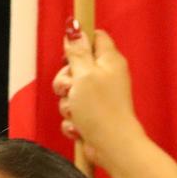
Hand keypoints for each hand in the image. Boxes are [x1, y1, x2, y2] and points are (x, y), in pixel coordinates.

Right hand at [54, 27, 145, 170]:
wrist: (112, 147)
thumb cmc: (102, 111)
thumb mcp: (84, 74)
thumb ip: (77, 52)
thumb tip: (74, 31)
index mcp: (109, 60)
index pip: (94, 38)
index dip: (78, 44)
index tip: (69, 57)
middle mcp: (106, 77)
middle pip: (75, 67)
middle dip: (65, 81)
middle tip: (70, 90)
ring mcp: (100, 98)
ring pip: (71, 93)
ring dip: (67, 105)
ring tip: (78, 113)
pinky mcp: (93, 116)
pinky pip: (73, 114)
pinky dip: (73, 122)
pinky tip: (81, 127)